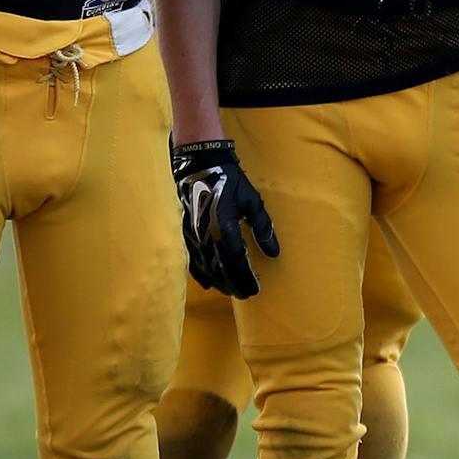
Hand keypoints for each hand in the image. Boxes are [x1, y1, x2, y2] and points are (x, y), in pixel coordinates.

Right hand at [172, 139, 278, 297]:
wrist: (199, 164)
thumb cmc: (229, 180)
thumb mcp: (252, 201)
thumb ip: (263, 226)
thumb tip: (274, 252)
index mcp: (224, 226)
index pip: (236, 260)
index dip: (245, 277)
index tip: (256, 289)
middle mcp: (205, 234)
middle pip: (220, 268)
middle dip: (234, 284)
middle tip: (246, 294)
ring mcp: (192, 234)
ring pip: (205, 266)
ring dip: (219, 281)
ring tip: (232, 291)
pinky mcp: (184, 232)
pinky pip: (191, 258)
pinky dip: (200, 273)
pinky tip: (209, 283)